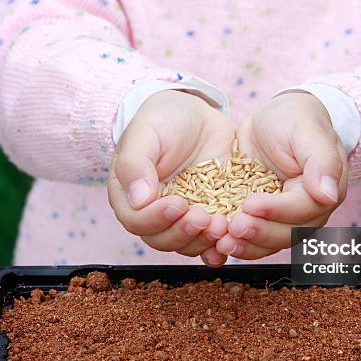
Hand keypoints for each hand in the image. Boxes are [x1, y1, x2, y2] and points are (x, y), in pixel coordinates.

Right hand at [108, 90, 234, 262]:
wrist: (197, 116)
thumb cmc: (163, 120)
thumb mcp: (145, 133)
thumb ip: (136, 164)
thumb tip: (138, 199)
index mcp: (129, 196)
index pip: (136, 221)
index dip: (156, 218)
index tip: (178, 204)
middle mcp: (153, 213)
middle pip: (162, 239)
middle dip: (184, 232)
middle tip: (204, 218)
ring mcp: (182, 218)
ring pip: (187, 244)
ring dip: (203, 240)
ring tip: (222, 225)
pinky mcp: (208, 216)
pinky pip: (211, 240)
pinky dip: (220, 244)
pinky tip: (231, 239)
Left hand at [216, 92, 347, 259]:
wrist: (273, 120)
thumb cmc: (294, 118)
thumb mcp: (307, 130)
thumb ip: (322, 161)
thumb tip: (328, 195)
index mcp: (322, 191)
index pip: (301, 209)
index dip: (276, 210)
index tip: (249, 204)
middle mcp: (306, 212)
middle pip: (286, 233)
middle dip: (259, 233)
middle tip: (233, 227)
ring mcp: (283, 218)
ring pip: (268, 242)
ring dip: (246, 246)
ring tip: (222, 242)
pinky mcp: (261, 219)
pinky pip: (252, 238)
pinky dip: (236, 243)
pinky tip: (216, 245)